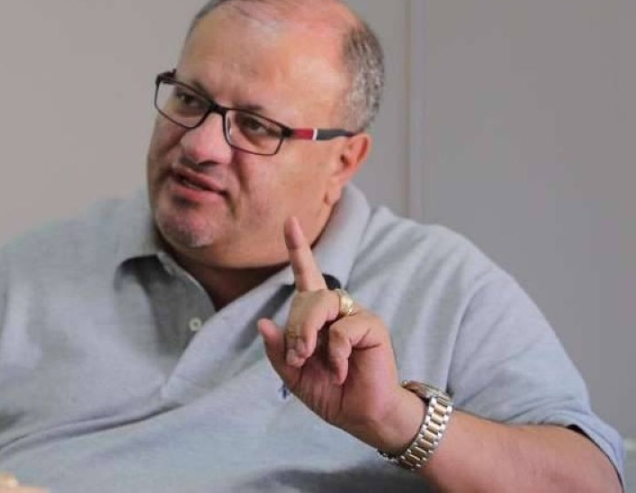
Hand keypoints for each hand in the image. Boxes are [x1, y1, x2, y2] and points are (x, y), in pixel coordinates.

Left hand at [257, 217, 423, 452]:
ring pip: (323, 303)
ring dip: (309, 333)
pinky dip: (335, 353)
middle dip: (296, 329)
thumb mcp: (295, 375)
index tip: (290, 220)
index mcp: (317, 316)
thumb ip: (280, 351)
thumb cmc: (332, 393)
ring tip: (313, 360)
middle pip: (307, 297)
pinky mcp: (372, 326)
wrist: (362, 415)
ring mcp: (356, 314)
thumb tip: (263, 322)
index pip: (306, 274)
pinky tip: (341, 370)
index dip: (298, 247)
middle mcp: (337, 309)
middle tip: (299, 358)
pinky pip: (344, 328)